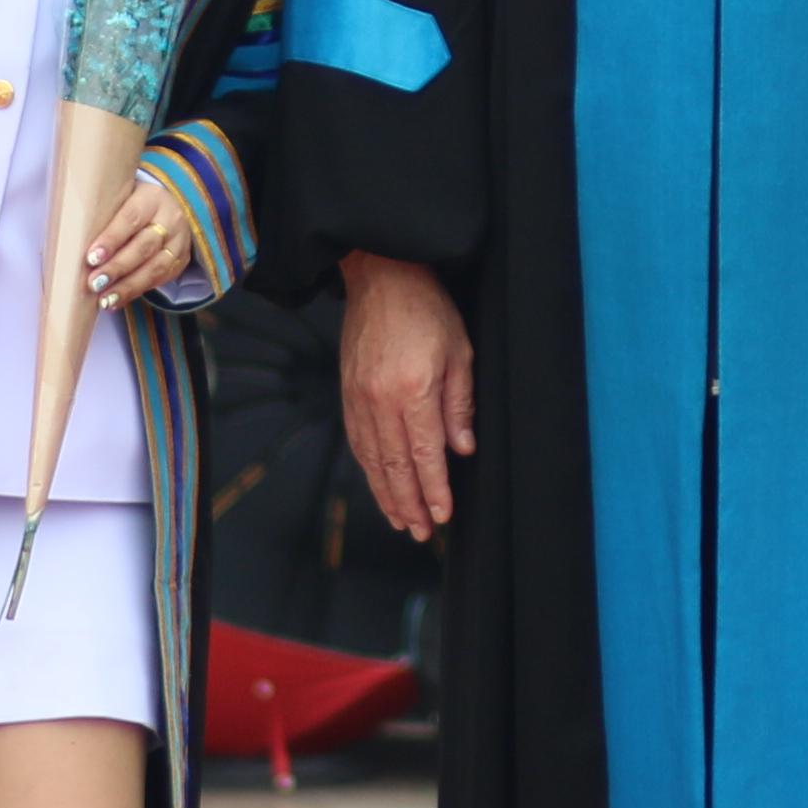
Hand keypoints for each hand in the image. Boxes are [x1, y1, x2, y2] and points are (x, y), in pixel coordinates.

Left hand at [81, 174, 197, 313]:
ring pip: (154, 268)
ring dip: (127, 287)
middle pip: (143, 247)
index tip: (91, 257)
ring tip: (105, 299)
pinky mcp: (180, 262)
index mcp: (151, 198)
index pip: (130, 219)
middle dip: (117, 267)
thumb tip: (69, 242)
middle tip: (94, 283)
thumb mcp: (119, 199)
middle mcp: (170, 219)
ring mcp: (178, 242)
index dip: (111, 239)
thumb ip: (103, 215)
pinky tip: (116, 301)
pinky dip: (135, 292)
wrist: (169, 207)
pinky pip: (159, 280)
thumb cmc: (130, 204)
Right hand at [338, 249, 473, 541]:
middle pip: (394, 466)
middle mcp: (379, 400)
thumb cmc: (427, 308)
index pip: (424, 454)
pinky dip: (369, 469)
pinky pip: (357, 441)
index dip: (434, 490)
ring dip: (386, 494)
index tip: (442, 516)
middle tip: (420, 532)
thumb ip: (459, 404)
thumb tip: (461, 450)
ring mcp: (358, 398)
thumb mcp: (459, 352)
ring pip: (372, 459)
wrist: (380, 275)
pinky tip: (379, 484)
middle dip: (409, 504)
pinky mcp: (347, 393)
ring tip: (400, 520)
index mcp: (412, 390)